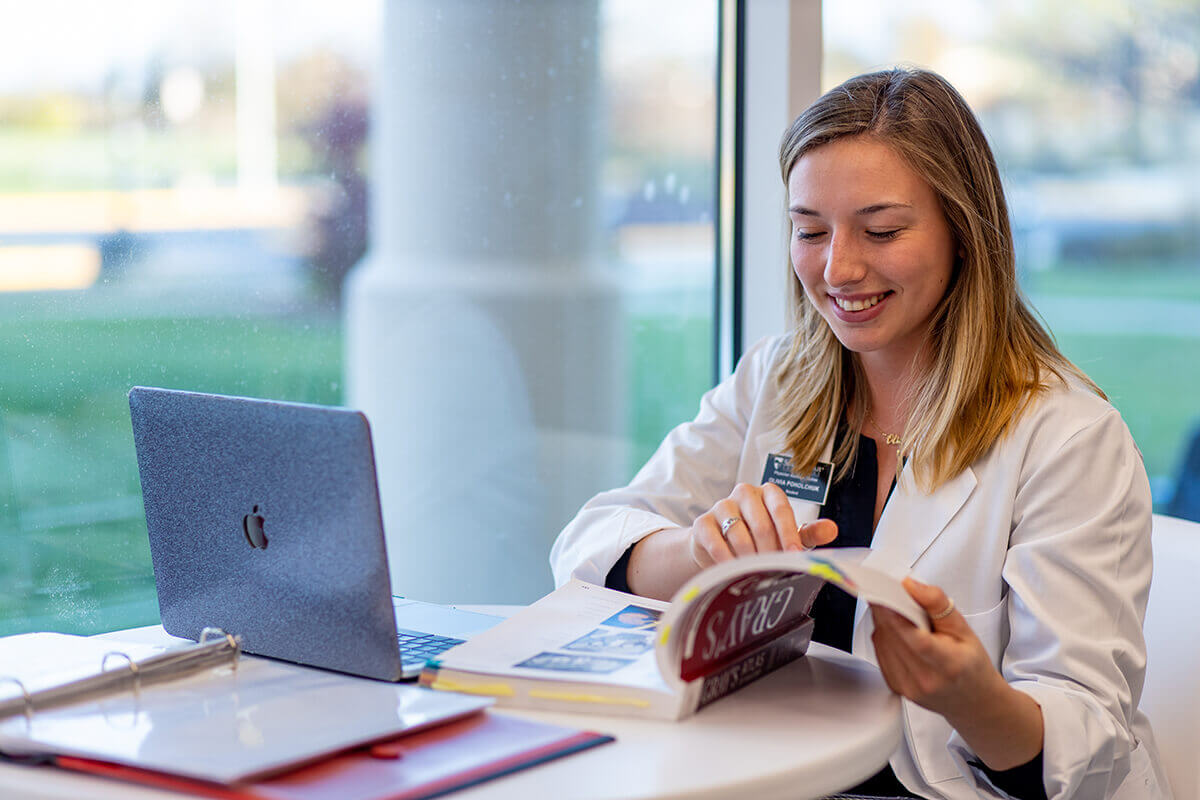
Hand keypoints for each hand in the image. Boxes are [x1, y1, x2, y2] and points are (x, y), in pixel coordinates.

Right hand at [686, 482, 837, 568]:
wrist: (718, 543)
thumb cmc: (758, 537)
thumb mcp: (786, 535)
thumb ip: (809, 533)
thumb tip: (832, 530)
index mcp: (768, 492)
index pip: (781, 509)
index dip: (789, 534)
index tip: (795, 556)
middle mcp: (744, 493)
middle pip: (761, 524)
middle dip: (770, 551)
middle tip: (774, 570)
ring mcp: (722, 506)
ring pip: (738, 534)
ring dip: (749, 558)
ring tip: (755, 572)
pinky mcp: (703, 522)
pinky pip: (716, 542)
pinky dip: (727, 559)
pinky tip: (734, 570)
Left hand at [870, 578, 1044, 769]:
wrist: (972, 700)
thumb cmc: (970, 664)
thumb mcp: (964, 629)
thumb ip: (937, 604)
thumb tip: (910, 585)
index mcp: (948, 665)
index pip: (916, 640)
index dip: (897, 615)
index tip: (885, 594)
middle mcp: (924, 680)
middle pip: (894, 637)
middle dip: (886, 609)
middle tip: (889, 590)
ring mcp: (907, 687)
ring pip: (882, 642)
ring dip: (884, 621)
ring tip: (900, 613)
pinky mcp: (895, 686)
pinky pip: (879, 652)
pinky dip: (884, 635)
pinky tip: (897, 631)